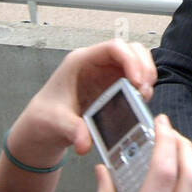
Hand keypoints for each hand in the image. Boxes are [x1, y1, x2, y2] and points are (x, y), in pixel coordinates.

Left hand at [7, 39, 155, 169]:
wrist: (44, 126)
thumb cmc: (46, 117)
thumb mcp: (57, 124)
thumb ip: (72, 131)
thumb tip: (85, 143)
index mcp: (81, 62)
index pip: (113, 47)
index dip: (131, 60)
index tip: (137, 81)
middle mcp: (96, 63)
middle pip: (131, 50)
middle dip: (144, 67)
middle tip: (145, 90)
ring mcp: (106, 72)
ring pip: (137, 61)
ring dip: (147, 75)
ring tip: (144, 96)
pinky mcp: (113, 85)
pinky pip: (135, 77)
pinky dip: (143, 86)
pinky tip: (140, 101)